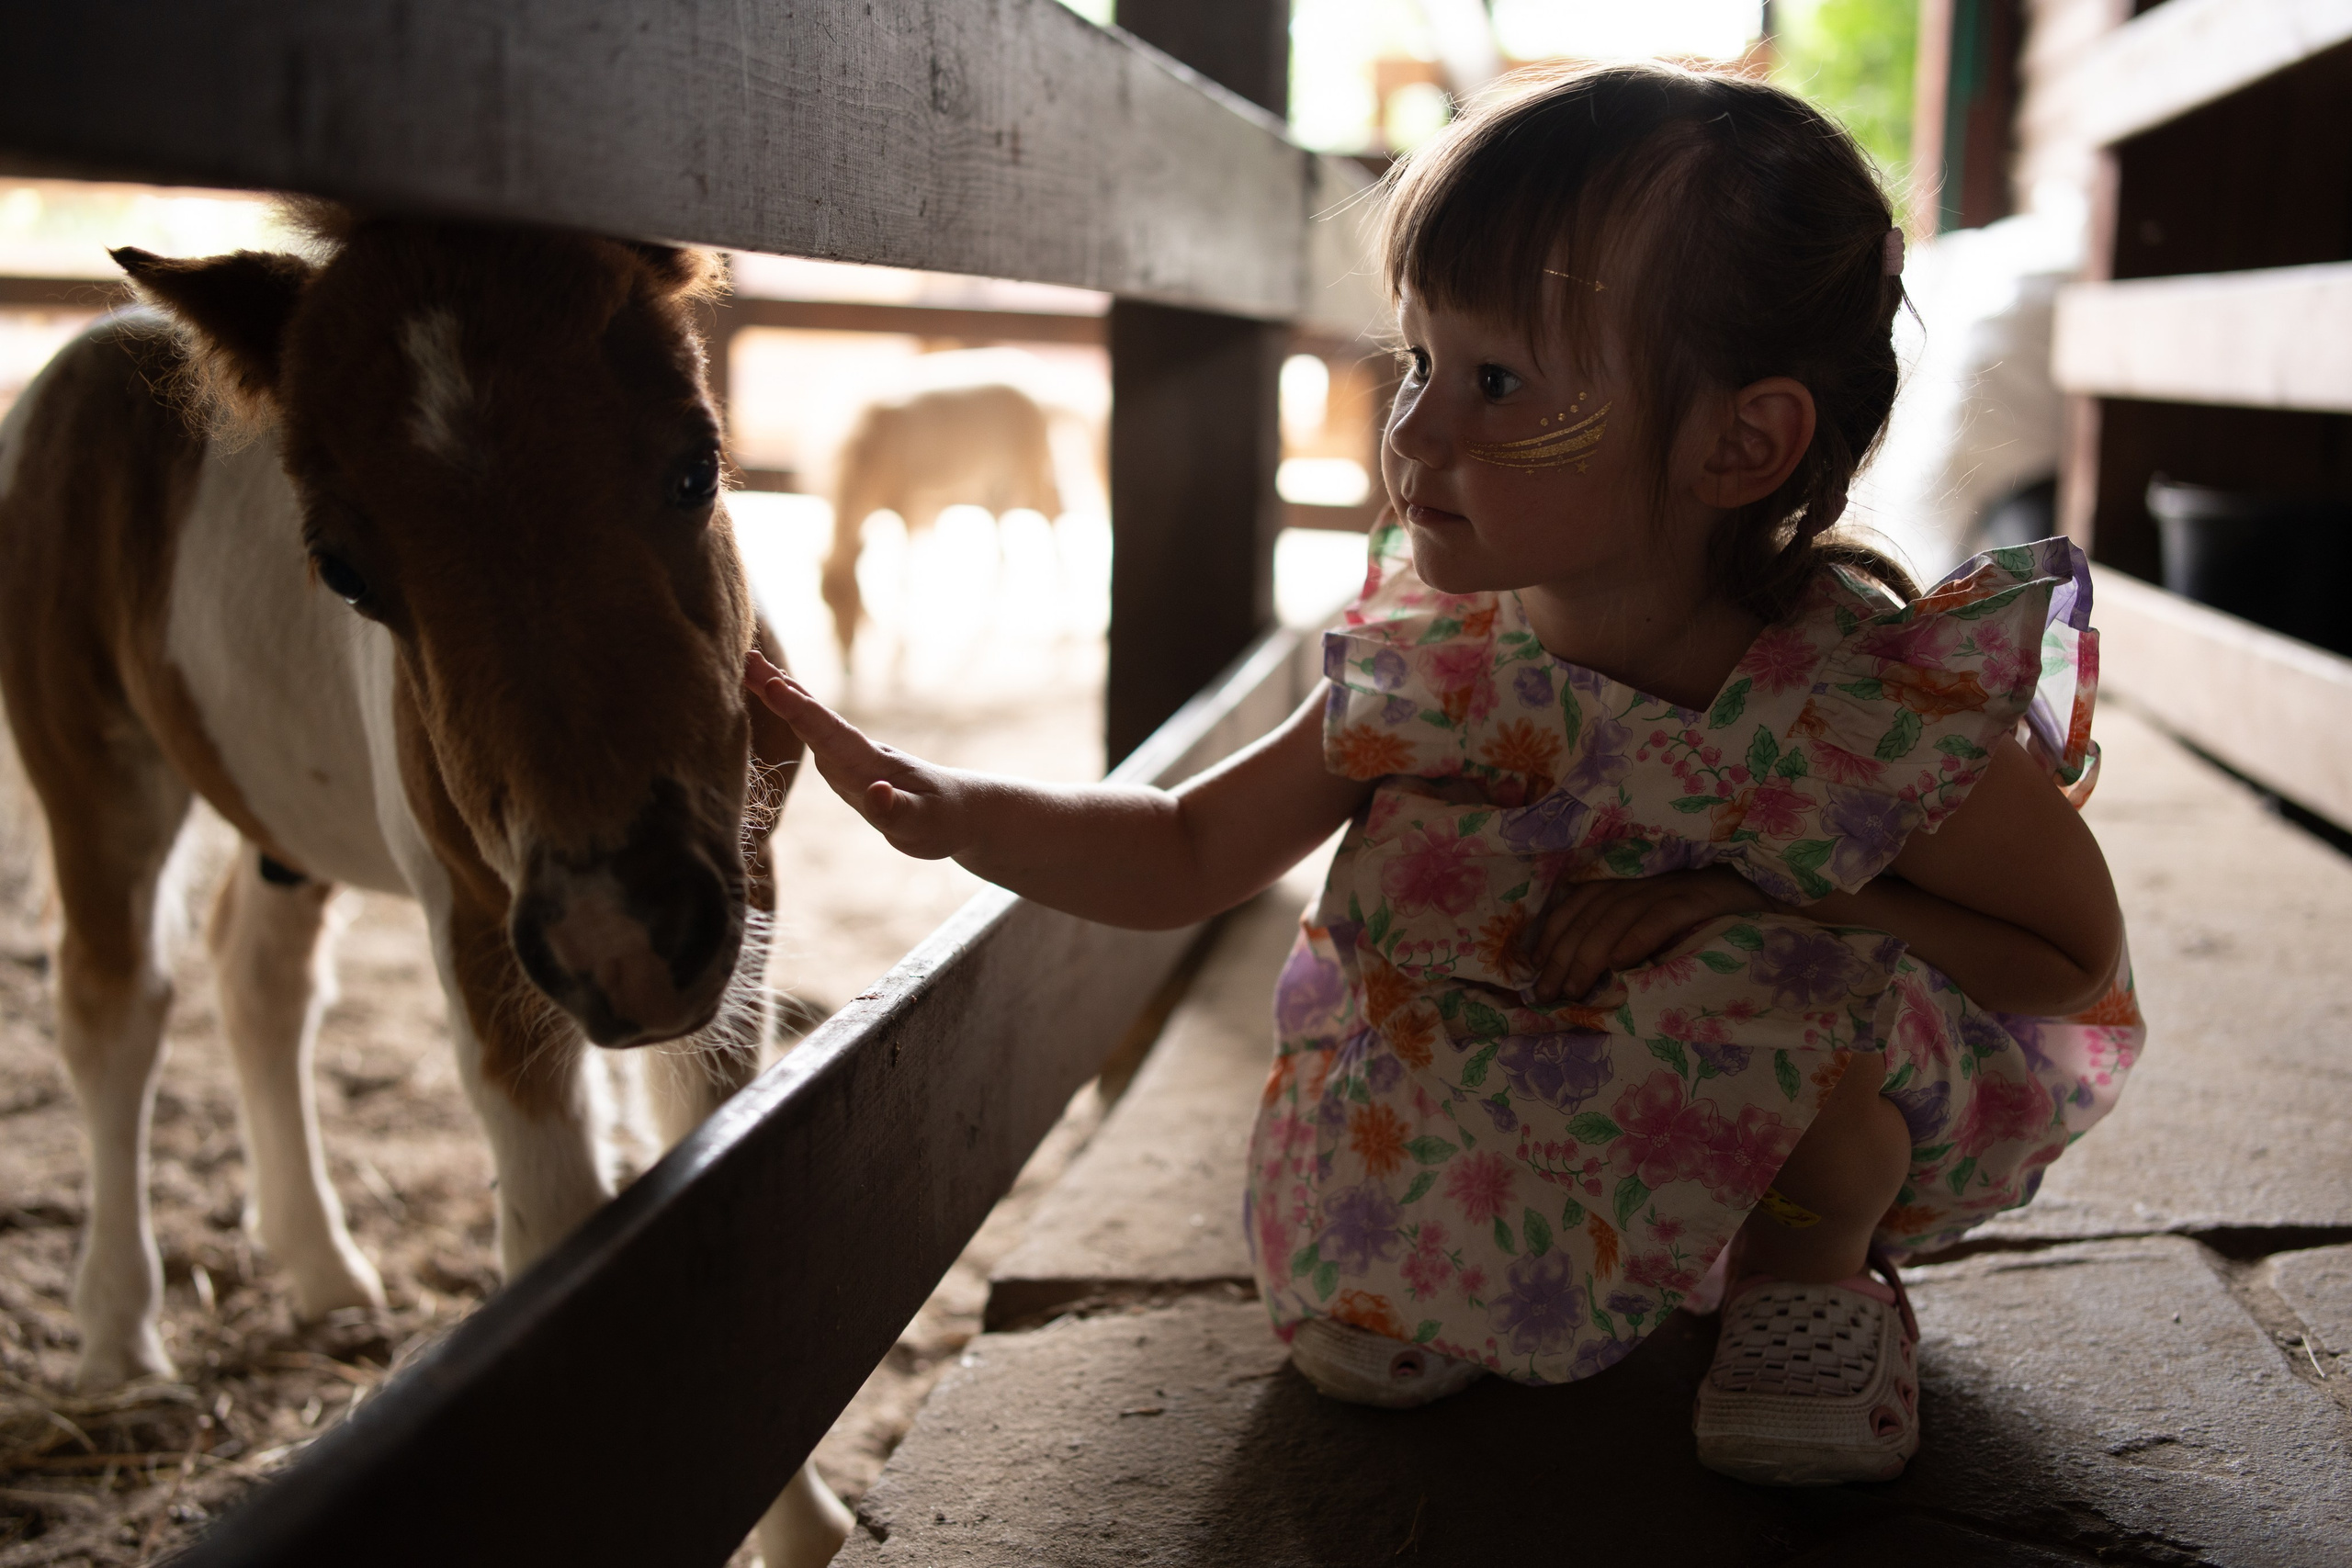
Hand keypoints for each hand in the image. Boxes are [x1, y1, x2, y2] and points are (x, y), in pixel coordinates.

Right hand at [743, 650, 968, 858]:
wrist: (957, 812)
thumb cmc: (942, 819)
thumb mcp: (923, 824)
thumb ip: (897, 812)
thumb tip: (875, 794)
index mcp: (871, 763)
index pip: (830, 733)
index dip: (801, 710)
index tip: (773, 684)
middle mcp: (855, 754)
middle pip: (813, 717)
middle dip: (781, 689)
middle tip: (746, 657)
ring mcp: (848, 759)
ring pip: (810, 721)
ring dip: (781, 694)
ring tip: (750, 667)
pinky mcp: (844, 768)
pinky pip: (813, 734)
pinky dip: (792, 711)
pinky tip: (775, 695)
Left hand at [1530, 865, 1770, 1001]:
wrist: (1777, 896)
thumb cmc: (1718, 918)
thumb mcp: (1666, 924)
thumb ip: (1631, 936)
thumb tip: (1587, 977)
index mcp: (1634, 882)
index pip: (1579, 901)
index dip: (1552, 933)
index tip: (1533, 970)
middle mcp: (1647, 880)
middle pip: (1590, 914)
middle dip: (1562, 956)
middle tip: (1545, 996)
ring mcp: (1674, 886)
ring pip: (1617, 916)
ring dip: (1589, 955)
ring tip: (1573, 989)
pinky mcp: (1703, 897)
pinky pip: (1661, 915)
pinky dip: (1637, 937)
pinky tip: (1619, 963)